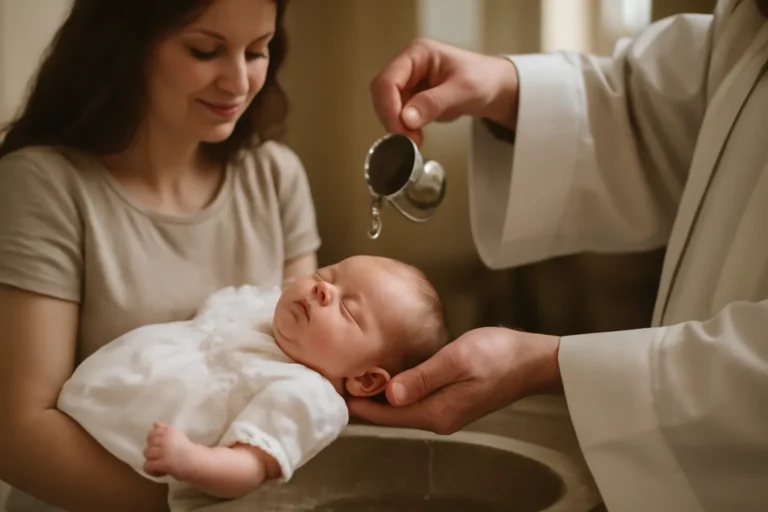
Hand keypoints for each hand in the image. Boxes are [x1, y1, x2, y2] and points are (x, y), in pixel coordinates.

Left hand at [143, 422, 195, 479]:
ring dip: (152, 460)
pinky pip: (147, 466)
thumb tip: (154, 423)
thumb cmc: (189, 449)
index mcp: (169, 431)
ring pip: (147, 454)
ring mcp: (163, 451)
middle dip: (153, 451)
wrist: (197, 461)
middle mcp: (165, 439)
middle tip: (161, 457)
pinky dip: (152, 470)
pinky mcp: (162, 463)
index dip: (153, 442)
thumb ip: (165, 429)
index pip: (151, 433)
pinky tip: (160, 471)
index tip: (161, 447)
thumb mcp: (177, 435)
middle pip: (148, 444)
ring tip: (161, 464)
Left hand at [347, 327, 561, 433]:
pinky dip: (396, 390)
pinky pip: (415, 399)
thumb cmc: (499, 355)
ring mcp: (446, 410)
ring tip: (353, 378)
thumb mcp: (457, 360)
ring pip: (401, 406)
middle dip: (363, 401)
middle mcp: (439, 417)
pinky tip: (386, 376)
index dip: (358, 404)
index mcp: (438, 411)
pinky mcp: (451, 400)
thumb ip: (422, 377)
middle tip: (335, 382)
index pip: (387, 414)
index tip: (333, 392)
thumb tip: (390, 394)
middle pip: (391, 414)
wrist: (532, 360)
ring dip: (378, 396)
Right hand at [370, 38, 519, 145]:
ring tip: (415, 139)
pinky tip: (416, 135)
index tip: (401, 130)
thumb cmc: (484, 79)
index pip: (388, 79)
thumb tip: (406, 119)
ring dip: (396, 125)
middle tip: (407, 139)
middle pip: (382, 93)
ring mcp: (409, 81)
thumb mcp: (463, 91)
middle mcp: (408, 65)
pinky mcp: (411, 97)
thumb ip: (434, 103)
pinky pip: (397, 114)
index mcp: (417, 53)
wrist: (495, 88)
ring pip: (387, 105)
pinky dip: (403, 128)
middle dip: (391, 118)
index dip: (389, 107)